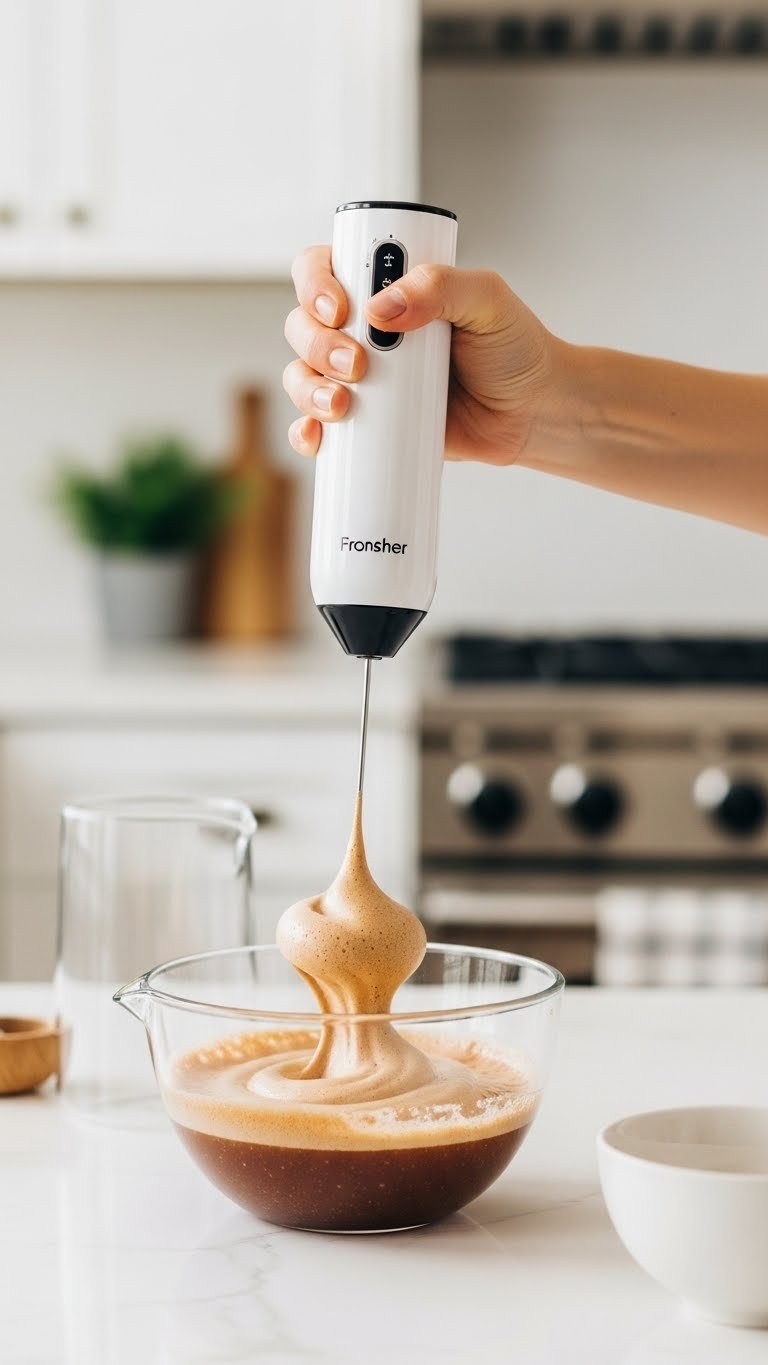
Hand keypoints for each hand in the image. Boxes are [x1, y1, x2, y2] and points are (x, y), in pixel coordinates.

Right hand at [283, 246, 564, 465]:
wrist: (533, 413)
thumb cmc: (514, 350)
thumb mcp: (487, 301)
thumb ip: (441, 287)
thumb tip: (383, 306)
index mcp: (386, 288)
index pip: (324, 269)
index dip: (315, 284)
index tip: (341, 309)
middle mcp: (364, 330)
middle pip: (303, 325)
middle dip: (317, 344)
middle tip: (358, 364)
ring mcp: (362, 379)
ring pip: (303, 375)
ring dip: (307, 389)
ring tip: (342, 406)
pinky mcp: (368, 423)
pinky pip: (319, 426)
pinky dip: (307, 432)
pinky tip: (317, 438)